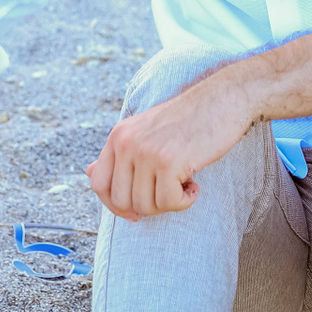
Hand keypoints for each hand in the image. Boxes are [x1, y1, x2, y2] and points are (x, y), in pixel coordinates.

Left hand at [88, 71, 256, 220]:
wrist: (222, 100)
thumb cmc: (188, 121)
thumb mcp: (144, 131)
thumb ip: (118, 153)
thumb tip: (89, 173)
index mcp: (117, 136)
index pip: (98, 183)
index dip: (114, 205)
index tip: (135, 211)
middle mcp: (125, 143)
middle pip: (121, 200)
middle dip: (146, 207)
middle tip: (168, 193)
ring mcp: (145, 152)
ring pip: (144, 205)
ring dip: (168, 204)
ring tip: (183, 185)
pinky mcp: (168, 162)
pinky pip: (168, 203)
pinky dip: (185, 202)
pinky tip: (195, 186)